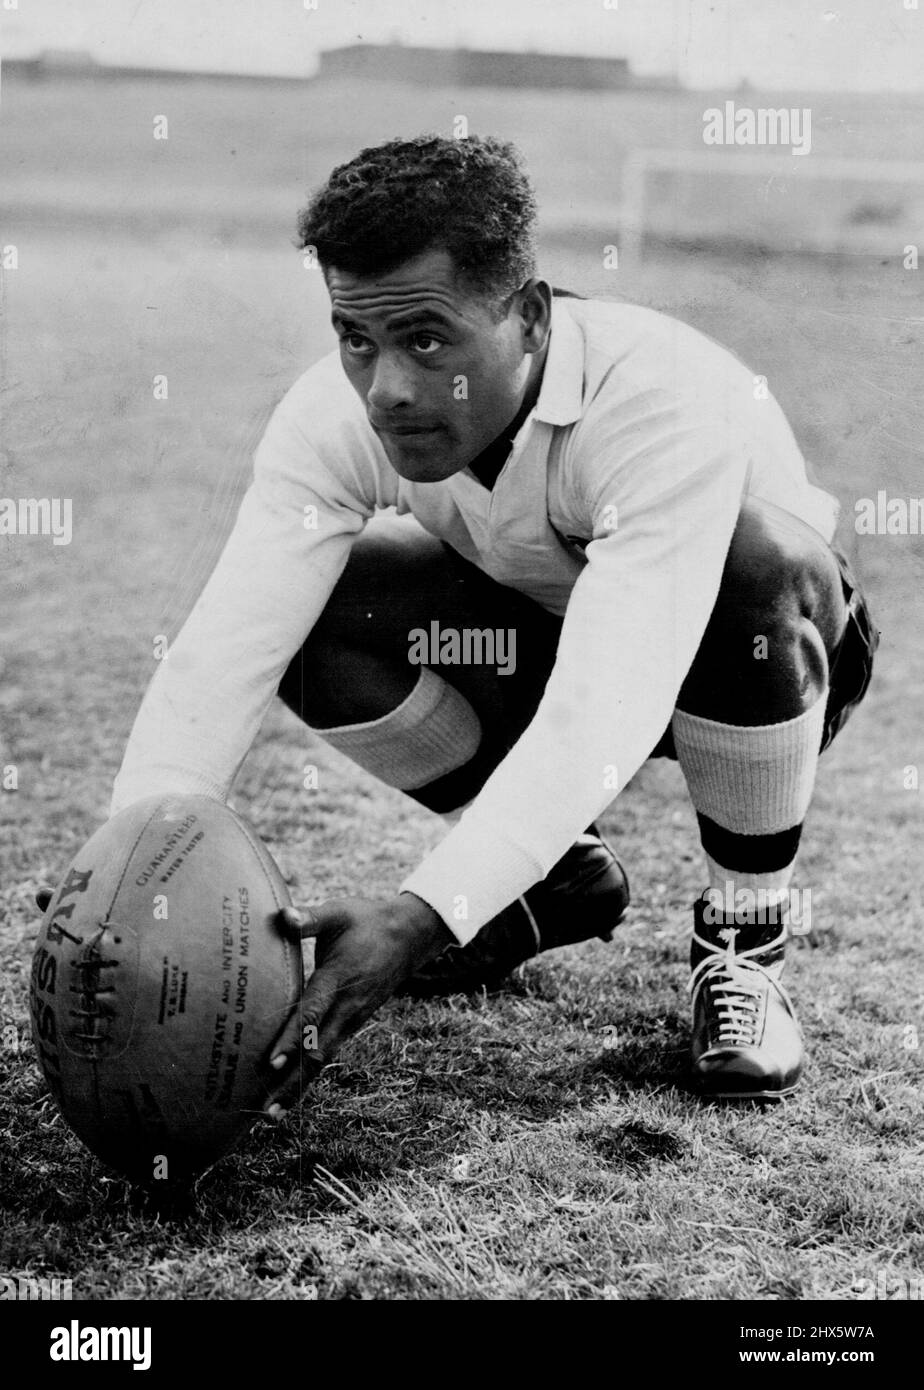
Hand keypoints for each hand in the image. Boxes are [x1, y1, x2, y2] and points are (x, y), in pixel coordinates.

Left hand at [263, 892, 454, 1117]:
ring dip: (299, 1086)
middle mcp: (347, 1006)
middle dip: (292, 1081)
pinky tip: (291, 1091)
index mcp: (339, 978)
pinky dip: (310, 1074)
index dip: (293, 1038)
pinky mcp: (353, 1023)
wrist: (410, 936)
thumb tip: (282, 917)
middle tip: (266, 1110)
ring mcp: (353, 1018)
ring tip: (273, 1114)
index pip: (313, 1012)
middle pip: (317, 1050)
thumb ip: (310, 918)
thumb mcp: (339, 912)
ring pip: (323, 1058)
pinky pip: (329, 1052)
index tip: (273, 1062)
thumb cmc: (367, 920)